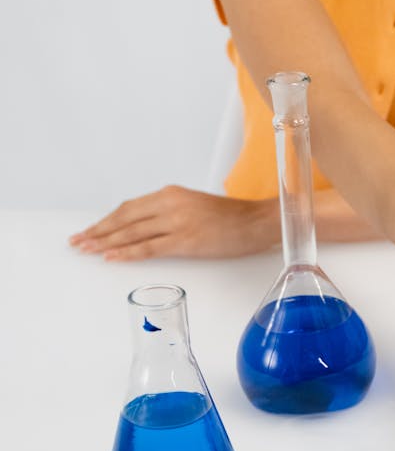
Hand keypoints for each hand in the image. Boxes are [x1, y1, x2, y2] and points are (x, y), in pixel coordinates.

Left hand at [70, 186, 277, 260]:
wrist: (259, 222)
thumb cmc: (233, 218)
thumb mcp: (195, 206)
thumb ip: (170, 213)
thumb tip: (146, 228)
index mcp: (172, 193)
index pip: (129, 207)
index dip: (106, 220)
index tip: (91, 230)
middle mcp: (171, 203)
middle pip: (125, 218)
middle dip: (98, 231)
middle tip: (78, 242)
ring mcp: (178, 222)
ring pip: (132, 232)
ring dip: (106, 242)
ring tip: (87, 250)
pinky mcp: (186, 240)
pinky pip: (149, 247)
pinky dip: (127, 252)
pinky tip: (111, 257)